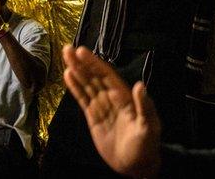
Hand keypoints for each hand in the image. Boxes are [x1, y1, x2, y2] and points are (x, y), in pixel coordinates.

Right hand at [62, 45, 160, 178]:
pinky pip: (83, 99)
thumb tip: (140, 85)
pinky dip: (75, 88)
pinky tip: (68, 76)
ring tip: (65, 56)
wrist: (136, 165)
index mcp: (125, 97)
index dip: (94, 64)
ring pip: (87, 85)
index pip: (107, 76)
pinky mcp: (94, 118)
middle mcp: (112, 98)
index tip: (82, 51)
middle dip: (82, 63)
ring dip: (76, 71)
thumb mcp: (149, 126)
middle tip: (68, 49)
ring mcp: (102, 107)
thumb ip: (144, 106)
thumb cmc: (146, 145)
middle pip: (94, 77)